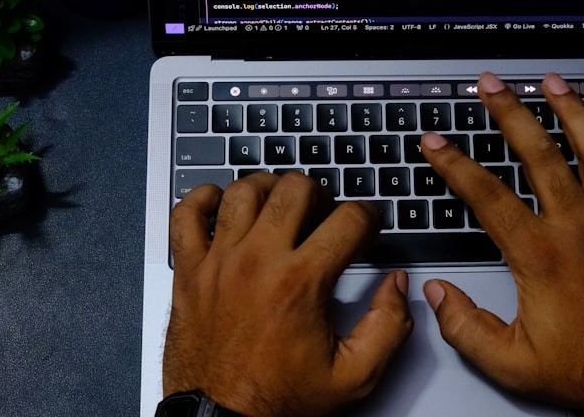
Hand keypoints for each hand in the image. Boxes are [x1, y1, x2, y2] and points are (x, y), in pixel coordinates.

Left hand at [163, 171, 413, 415]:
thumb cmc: (278, 401)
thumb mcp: (353, 376)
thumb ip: (388, 327)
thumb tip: (397, 285)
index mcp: (301, 282)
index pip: (349, 218)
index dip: (368, 216)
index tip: (366, 226)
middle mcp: (258, 262)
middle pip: (295, 188)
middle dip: (319, 194)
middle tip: (322, 215)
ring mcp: (219, 261)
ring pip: (244, 190)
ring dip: (268, 190)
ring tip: (280, 207)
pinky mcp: (189, 271)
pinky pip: (185, 214)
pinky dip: (202, 199)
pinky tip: (223, 207)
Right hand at [420, 72, 583, 413]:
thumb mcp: (512, 363)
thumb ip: (466, 327)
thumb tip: (436, 295)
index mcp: (542, 256)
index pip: (487, 195)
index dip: (454, 164)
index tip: (435, 143)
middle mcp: (580, 228)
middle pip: (539, 154)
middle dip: (509, 112)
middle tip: (490, 84)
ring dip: (571, 109)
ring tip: (552, 81)